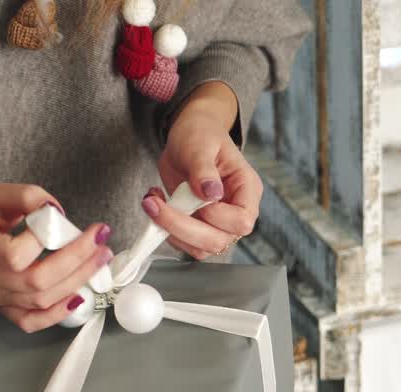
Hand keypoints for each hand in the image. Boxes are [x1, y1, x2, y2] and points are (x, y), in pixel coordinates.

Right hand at [0, 183, 113, 332]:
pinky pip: (29, 321)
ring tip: (98, 261)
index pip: (15, 255)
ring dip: (76, 282)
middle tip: (100, 243)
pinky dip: (56, 314)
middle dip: (77, 263)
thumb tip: (58, 214)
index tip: (63, 221)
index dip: (44, 241)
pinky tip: (78, 297)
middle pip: (36, 282)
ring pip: (39, 301)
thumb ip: (29, 197)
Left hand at [146, 83, 262, 258]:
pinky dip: (164, 229)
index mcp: (247, 190)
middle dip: (182, 227)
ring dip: (170, 231)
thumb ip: (203, 169)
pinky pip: (183, 243)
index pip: (242, 221)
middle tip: (156, 205)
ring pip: (199, 248)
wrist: (188, 137)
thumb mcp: (200, 145)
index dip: (216, 216)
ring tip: (153, 202)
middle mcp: (235, 211)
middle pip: (218, 241)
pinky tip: (157, 204)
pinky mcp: (197, 226)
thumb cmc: (201, 135)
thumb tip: (210, 193)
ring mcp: (216, 223)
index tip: (195, 196)